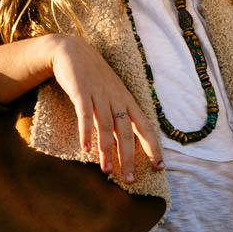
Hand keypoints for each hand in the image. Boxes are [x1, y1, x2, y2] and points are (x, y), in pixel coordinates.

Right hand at [44, 34, 162, 181]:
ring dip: (107, 151)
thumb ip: (117, 115)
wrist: (73, 51)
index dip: (153, 147)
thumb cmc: (94, 76)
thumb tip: (122, 142)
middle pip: (126, 132)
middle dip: (129, 158)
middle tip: (130, 180)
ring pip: (107, 127)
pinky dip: (86, 133)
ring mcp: (99, 95)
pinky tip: (86, 149)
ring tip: (107, 171)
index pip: (145, 127)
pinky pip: (85, 115)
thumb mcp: (111, 93)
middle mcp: (116, 99)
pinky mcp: (81, 92)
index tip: (159, 167)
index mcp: (126, 101)